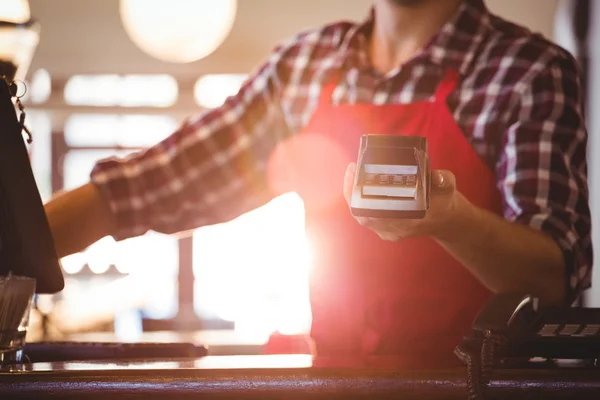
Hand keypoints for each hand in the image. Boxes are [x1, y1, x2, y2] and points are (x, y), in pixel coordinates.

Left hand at [343, 163, 469, 240]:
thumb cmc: (444, 201)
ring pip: (362, 216)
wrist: (445, 220)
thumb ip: (445, 180)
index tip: (357, 177)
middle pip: (364, 215)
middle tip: (352, 169)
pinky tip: (356, 184)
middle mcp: (397, 229)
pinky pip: (365, 217)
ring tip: (352, 173)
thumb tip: (437, 176)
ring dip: (354, 196)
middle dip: (353, 192)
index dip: (364, 198)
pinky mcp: (385, 229)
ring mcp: (389, 232)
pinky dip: (359, 202)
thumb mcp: (449, 188)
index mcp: (411, 222)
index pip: (378, 215)